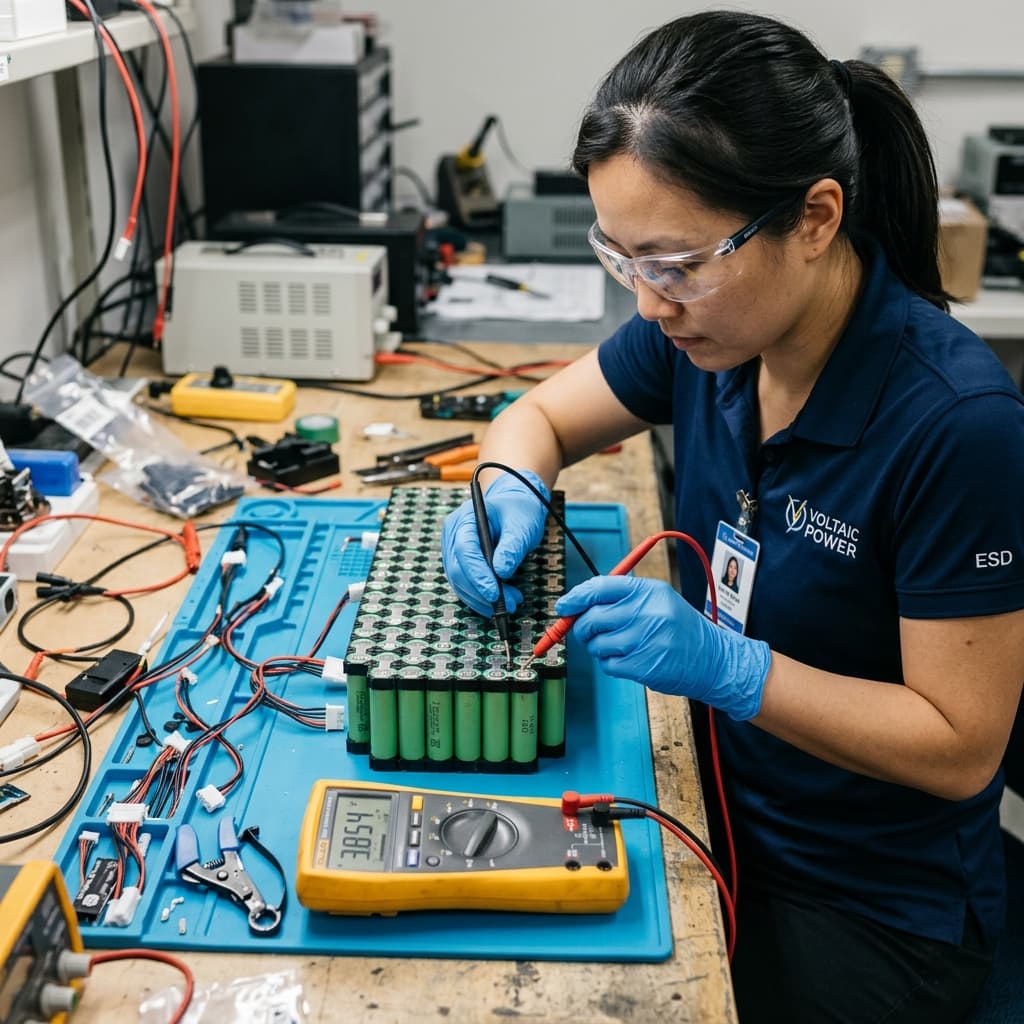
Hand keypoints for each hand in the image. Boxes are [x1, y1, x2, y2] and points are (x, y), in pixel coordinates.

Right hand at [442, 469, 549, 616]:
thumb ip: (512, 547)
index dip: (478, 575)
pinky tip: (500, 603)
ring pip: (459, 582)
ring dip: (482, 599)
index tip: (495, 594)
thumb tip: (502, 572)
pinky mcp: (459, 563)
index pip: (464, 549)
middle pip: (457, 569)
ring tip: (511, 604)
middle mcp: (453, 534)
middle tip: (508, 605)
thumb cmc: (519, 512)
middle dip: (481, 592)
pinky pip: (464, 585)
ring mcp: (453, 550)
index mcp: (465, 518)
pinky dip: (480, 598)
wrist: (515, 508)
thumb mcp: (523, 525)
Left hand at [555, 575, 770, 720]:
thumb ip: (621, 598)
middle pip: (593, 617)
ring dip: (599, 648)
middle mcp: (648, 613)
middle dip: (583, 627)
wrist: (712, 659)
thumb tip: (577, 603)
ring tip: (618, 646)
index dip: (576, 597)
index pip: (601, 587)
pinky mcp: (644, 666)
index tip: (563, 606)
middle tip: (588, 632)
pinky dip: (611, 664)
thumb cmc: (679, 628)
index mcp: (649, 591)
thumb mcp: (658, 600)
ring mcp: (646, 641)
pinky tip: (628, 659)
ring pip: (597, 644)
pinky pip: (608, 664)